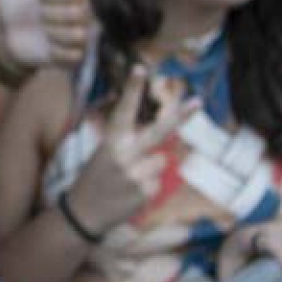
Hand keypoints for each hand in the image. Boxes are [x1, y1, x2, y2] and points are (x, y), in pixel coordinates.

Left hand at [0, 0, 90, 71]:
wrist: (4, 31)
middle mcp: (82, 14)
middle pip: (76, 14)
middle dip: (49, 15)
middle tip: (37, 16)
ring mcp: (79, 36)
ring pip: (75, 35)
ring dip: (51, 34)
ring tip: (41, 32)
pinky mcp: (72, 57)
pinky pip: (72, 55)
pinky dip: (54, 52)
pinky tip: (44, 47)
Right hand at [64, 66, 193, 236]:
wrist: (83, 214)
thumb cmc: (95, 179)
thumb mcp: (103, 154)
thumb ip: (129, 142)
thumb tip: (159, 132)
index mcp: (110, 141)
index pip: (123, 110)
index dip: (132, 89)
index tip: (141, 68)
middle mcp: (124, 155)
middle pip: (159, 131)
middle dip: (180, 116)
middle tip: (198, 102)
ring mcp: (137, 174)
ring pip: (161, 160)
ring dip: (150, 168)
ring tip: (128, 180)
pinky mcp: (147, 192)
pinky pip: (158, 180)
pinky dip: (148, 186)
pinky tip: (130, 193)